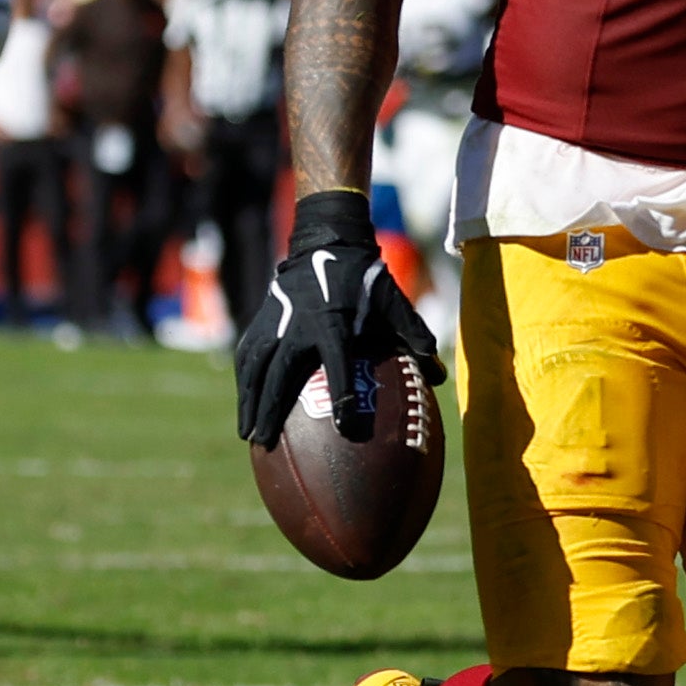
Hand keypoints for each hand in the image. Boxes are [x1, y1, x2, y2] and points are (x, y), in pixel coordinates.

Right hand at [235, 189, 445, 446]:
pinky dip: (245, 383)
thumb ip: (415, 336)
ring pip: (255, 369)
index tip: (347, 429)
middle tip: (265, 442)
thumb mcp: (393, 302)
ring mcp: (275, 323)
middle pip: (279, 375)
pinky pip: (248, 356)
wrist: (325, 243)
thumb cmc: (363, 280)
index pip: (338, 366)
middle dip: (270, 410)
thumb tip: (440, 377)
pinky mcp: (261, 319)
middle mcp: (298, 326)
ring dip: (249, 403)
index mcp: (334, 324)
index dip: (343, 396)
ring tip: (248, 435)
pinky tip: (246, 404)